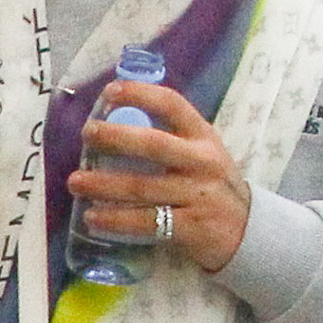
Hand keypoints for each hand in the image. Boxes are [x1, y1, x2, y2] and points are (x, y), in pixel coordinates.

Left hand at [66, 81, 253, 275]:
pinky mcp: (190, 228)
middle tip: (87, 134)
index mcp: (203, 137)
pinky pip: (146, 223)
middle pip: (153, 145)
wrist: (247, 231)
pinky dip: (116, 220)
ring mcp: (196, 196)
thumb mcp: (203, 154)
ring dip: (104, 185)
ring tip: (75, 182)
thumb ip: (172, 139)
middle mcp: (201, 162)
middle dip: (115, 137)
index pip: (173, 105)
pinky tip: (93, 218)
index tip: (110, 91)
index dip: (141, 94)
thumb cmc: (213, 187)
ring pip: (142, 187)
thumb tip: (117, 124)